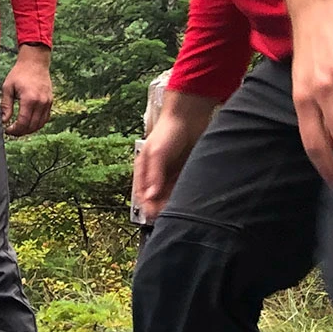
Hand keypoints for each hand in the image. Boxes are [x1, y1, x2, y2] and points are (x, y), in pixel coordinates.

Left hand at [1, 46, 52, 136]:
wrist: (35, 62)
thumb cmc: (19, 73)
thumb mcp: (8, 88)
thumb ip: (6, 106)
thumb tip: (4, 121)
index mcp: (29, 99)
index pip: (23, 122)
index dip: (15, 130)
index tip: (7, 130)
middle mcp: (41, 102)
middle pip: (32, 126)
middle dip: (21, 132)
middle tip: (12, 131)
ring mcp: (47, 102)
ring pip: (40, 124)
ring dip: (29, 130)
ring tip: (19, 129)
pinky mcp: (50, 101)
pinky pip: (45, 118)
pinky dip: (37, 124)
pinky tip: (28, 123)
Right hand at [133, 92, 220, 220]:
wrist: (190, 117)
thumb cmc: (168, 130)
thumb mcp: (156, 153)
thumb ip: (153, 175)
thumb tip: (149, 196)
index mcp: (144, 171)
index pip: (142, 195)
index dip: (147, 207)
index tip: (155, 214)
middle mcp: (156, 175)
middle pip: (156, 199)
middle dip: (162, 208)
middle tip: (171, 214)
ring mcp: (171, 175)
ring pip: (171, 196)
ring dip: (174, 203)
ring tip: (182, 208)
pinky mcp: (185, 173)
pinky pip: (183, 190)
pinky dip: (185, 196)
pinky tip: (190, 199)